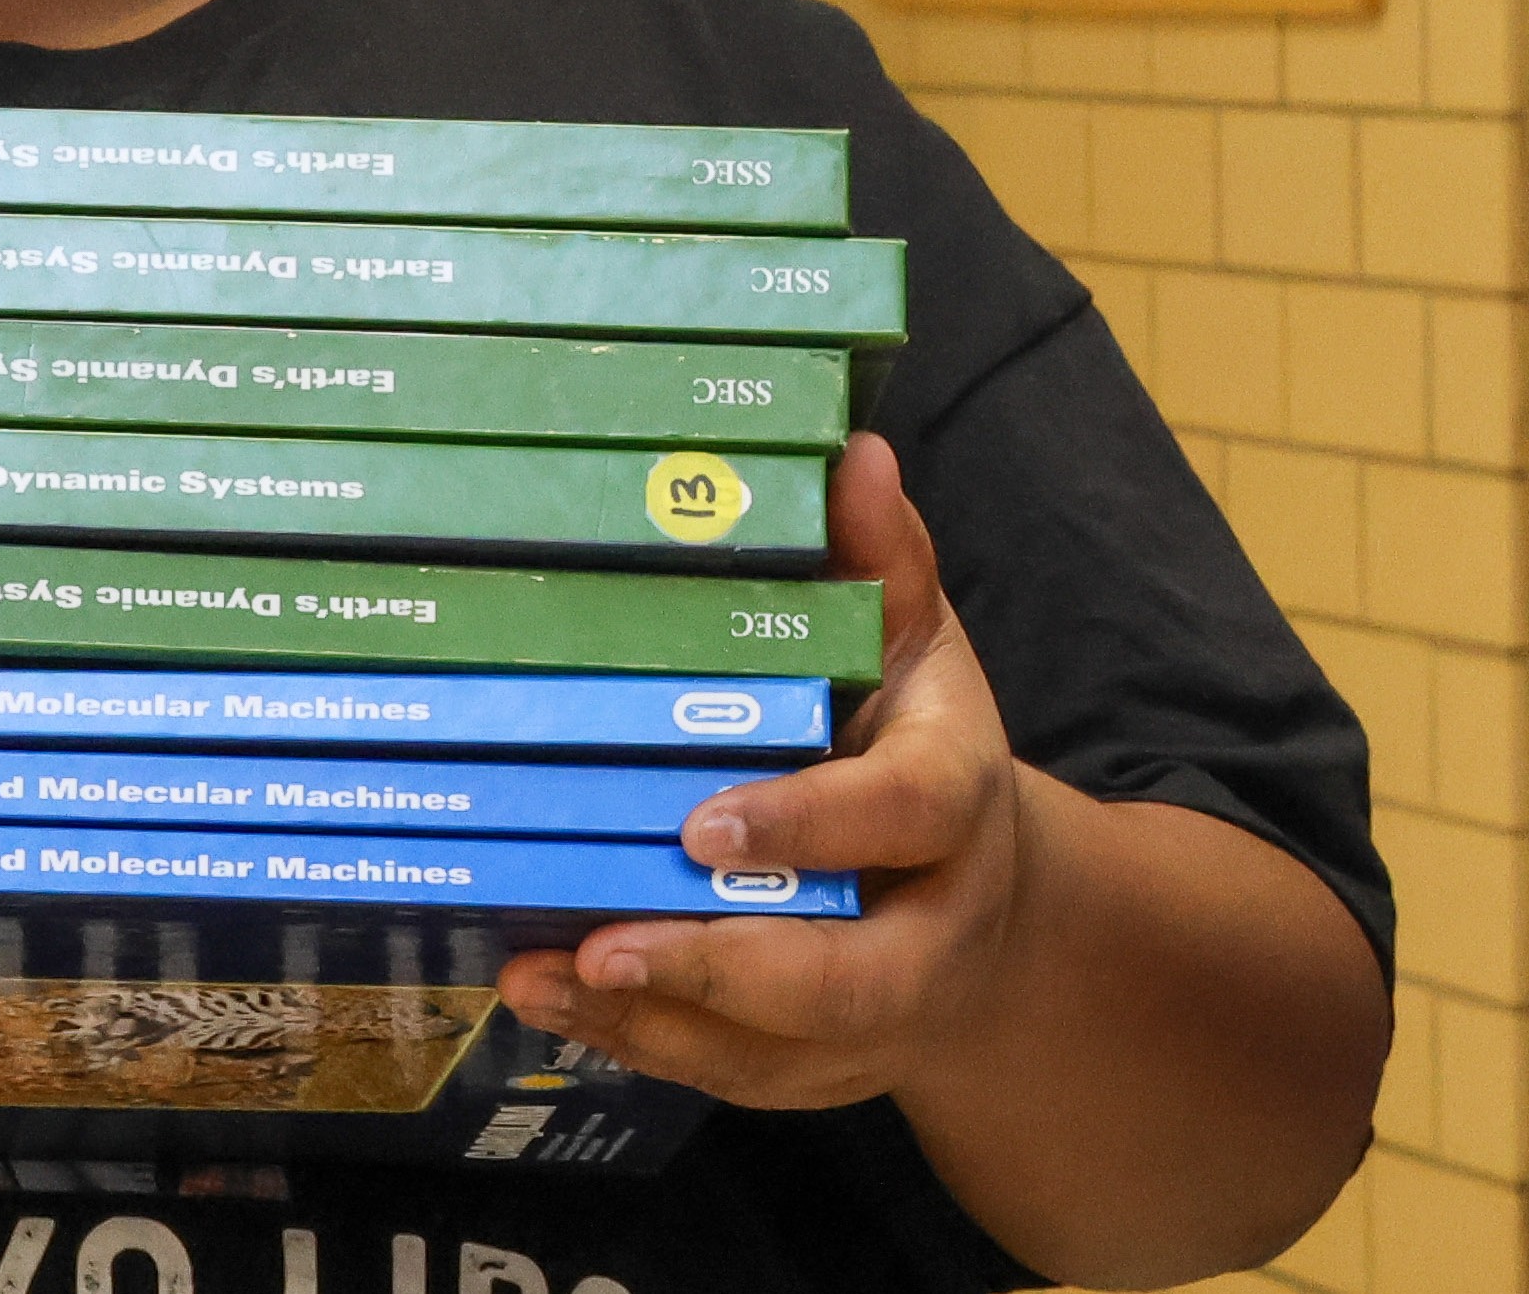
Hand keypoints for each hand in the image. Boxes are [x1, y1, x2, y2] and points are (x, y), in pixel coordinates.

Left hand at [499, 434, 1047, 1105]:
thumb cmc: (921, 749)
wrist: (986, 906)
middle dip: (725, 968)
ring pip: (776, 1049)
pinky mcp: (816, 1065)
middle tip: (607, 940)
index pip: (909, 814)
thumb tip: (856, 456)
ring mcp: (877, 1014)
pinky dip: (638, 1040)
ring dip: (653, 1018)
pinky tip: (551, 994)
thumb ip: (884, 566)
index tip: (705, 822)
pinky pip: (729, 1072)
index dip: (812, 824)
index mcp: (959, 802)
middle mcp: (932, 924)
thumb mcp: (916, 650)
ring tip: (542, 972)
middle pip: (852, 978)